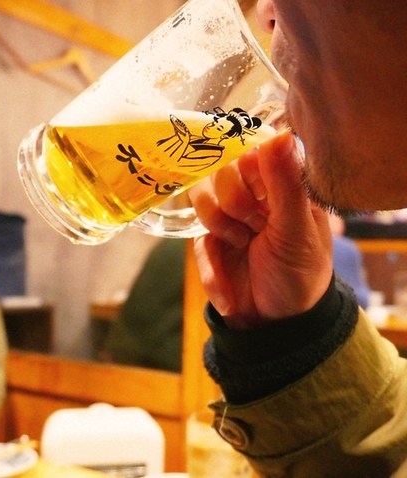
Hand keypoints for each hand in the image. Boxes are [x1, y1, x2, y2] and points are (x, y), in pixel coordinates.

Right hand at [188, 131, 332, 328]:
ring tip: (244, 247)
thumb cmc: (300, 274)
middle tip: (257, 228)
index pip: (247, 149)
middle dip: (234, 205)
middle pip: (218, 171)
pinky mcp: (210, 244)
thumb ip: (286, 184)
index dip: (245, 171)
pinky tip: (231, 294)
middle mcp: (251, 194)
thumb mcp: (297, 231)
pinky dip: (213, 273)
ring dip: (220, 229)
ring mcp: (227, 218)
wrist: (279, 324)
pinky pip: (196, 244)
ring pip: (200, 199)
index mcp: (278, 184)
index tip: (260, 197)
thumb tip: (280, 134)